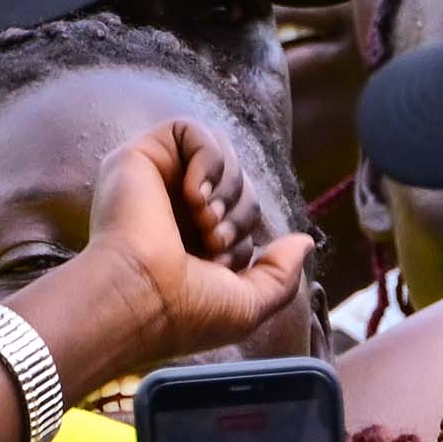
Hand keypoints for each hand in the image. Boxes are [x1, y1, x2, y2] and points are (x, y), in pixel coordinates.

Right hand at [26, 118, 317, 388]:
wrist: (140, 299)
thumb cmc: (185, 312)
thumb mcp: (248, 304)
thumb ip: (280, 273)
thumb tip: (305, 241)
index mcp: (187, 238)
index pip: (239, 210)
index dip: (244, 230)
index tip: (221, 260)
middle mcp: (167, 206)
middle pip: (236, 180)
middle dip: (240, 210)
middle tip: (215, 240)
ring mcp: (152, 180)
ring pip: (218, 152)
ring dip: (227, 186)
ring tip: (204, 220)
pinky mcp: (137, 157)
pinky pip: (190, 129)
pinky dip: (207, 159)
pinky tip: (192, 194)